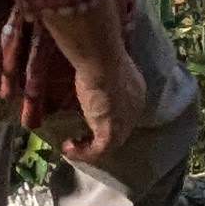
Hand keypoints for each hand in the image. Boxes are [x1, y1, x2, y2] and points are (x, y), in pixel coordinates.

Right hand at [58, 11, 194, 159]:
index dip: (108, 115)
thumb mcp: (101, 64)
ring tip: (73, 144)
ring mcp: (125, 122)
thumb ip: (98, 70)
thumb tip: (86, 64)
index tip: (89, 116)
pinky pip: (97, 150)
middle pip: (120, 128)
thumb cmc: (100, 54)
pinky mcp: (110, 132)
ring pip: (110, 143)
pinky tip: (68, 147)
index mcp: (136, 90)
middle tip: (81, 134)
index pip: (125, 108)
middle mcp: (135, 108)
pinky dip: (82, 152)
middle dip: (101, 133)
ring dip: (90, 146)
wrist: (101, 59)